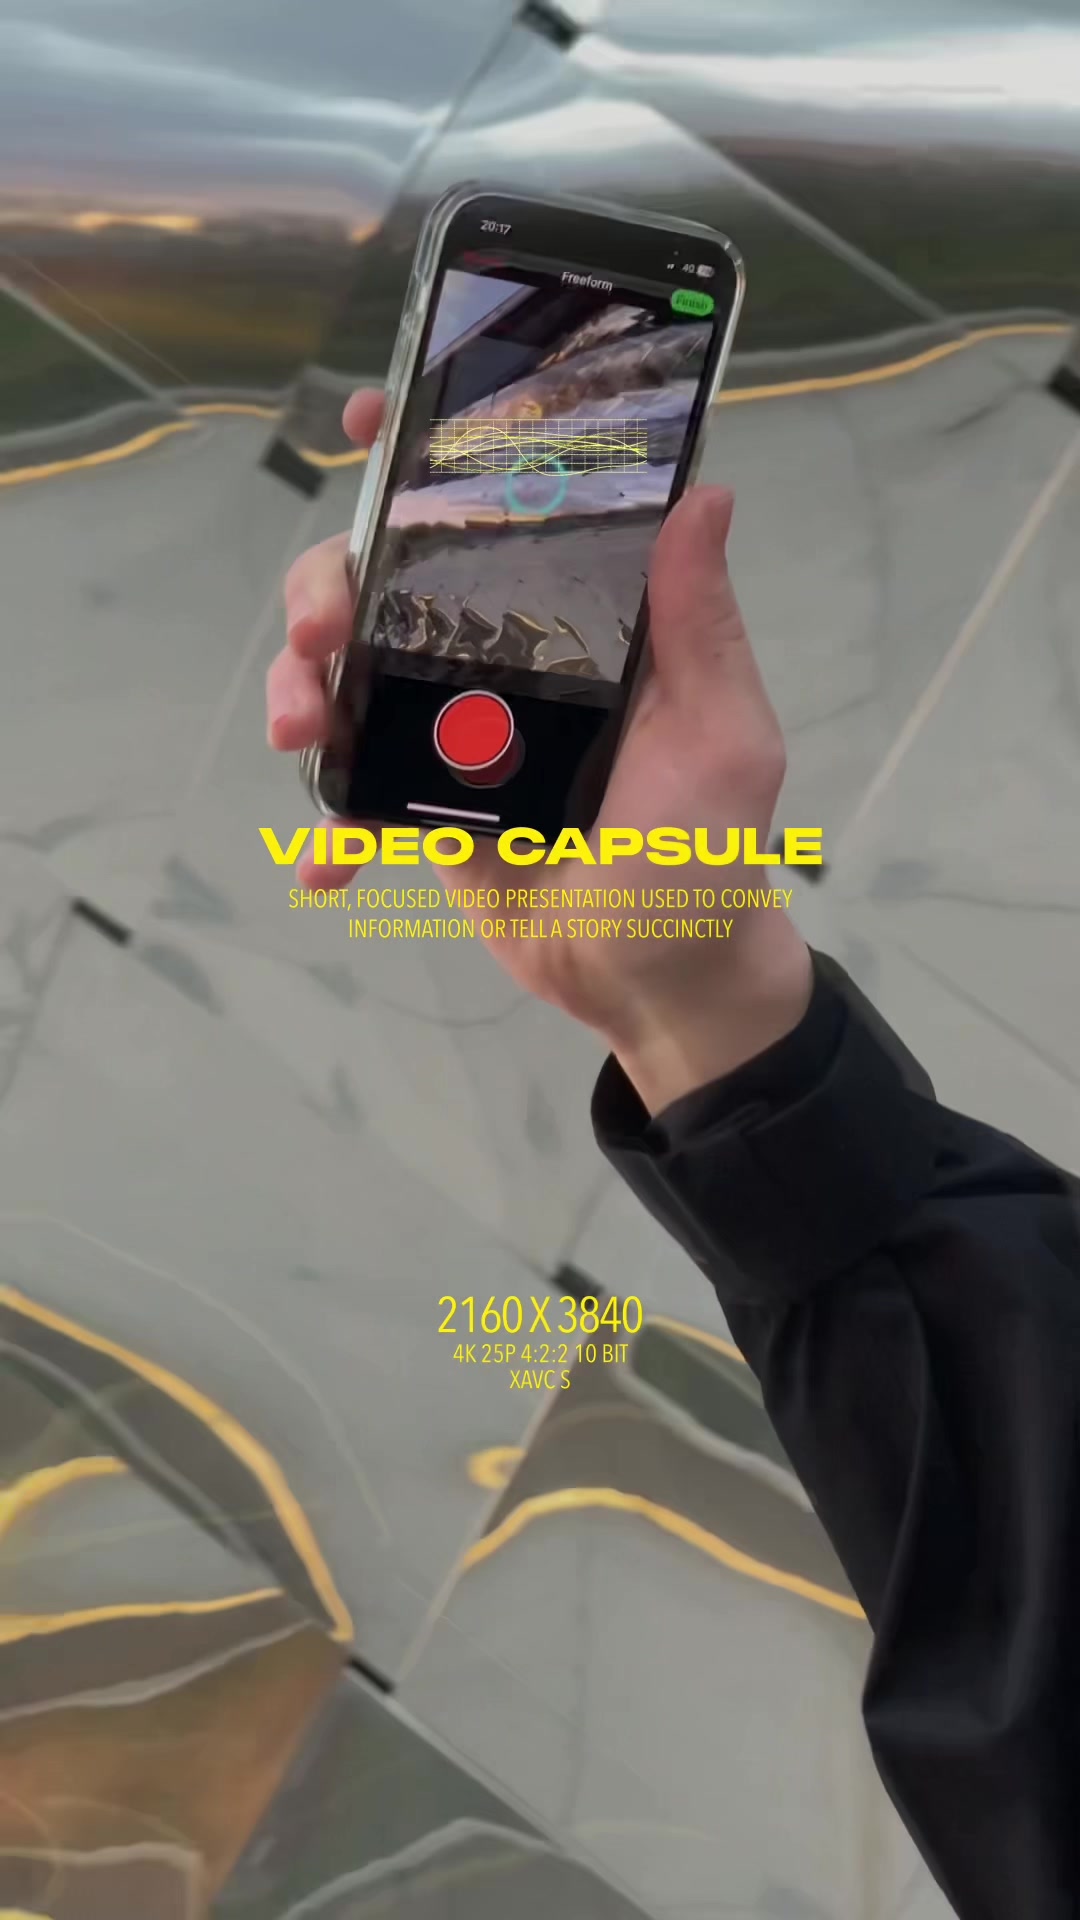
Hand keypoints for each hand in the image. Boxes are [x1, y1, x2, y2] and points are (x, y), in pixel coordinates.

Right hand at [267, 390, 811, 1113]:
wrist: (651, 981)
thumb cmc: (703, 857)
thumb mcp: (721, 739)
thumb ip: (704, 629)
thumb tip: (708, 493)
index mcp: (580, 621)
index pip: (503, 512)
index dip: (434, 456)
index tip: (375, 418)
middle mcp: (508, 655)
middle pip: (386, 580)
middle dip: (325, 587)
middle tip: (320, 633)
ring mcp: (454, 730)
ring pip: (346, 671)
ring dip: (299, 688)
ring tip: (297, 735)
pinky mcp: (423, 805)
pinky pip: (352, 789)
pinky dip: (326, 822)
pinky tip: (323, 864)